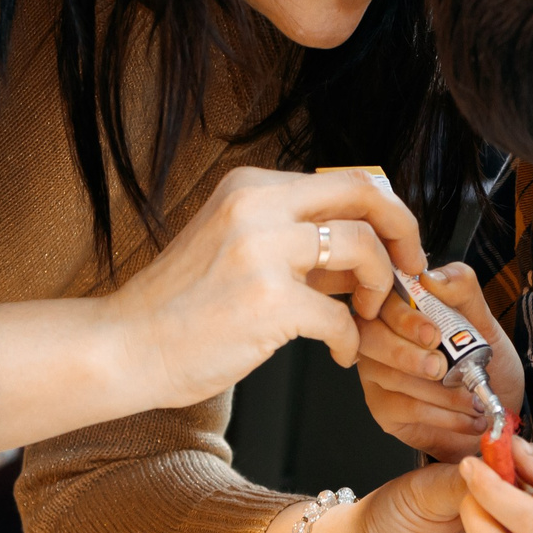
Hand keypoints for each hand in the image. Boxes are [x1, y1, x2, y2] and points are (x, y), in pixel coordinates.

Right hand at [0, 167, 427, 448]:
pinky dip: (350, 339)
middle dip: (404, 231)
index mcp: (251, 185)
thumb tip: (368, 246)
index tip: (398, 245)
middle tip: (411, 269)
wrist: (122, 346)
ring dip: (379, 288)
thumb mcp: (237, 248)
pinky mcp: (267, 302)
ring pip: (363, 250)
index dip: (386, 213)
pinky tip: (338, 353)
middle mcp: (256, 205)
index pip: (345, 179)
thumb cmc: (179, 308)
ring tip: (364, 315)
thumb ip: (298, 241)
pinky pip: (341, 316)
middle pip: (365, 195)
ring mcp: (261, 251)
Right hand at [356, 261, 523, 461]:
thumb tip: (432, 278)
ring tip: (473, 399)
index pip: (381, 299)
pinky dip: (441, 415)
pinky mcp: (383, 408)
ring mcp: (376, 373)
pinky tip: (467, 417)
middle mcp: (380, 336)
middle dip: (407, 354)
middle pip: (369, 336)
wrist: (497, 406)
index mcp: (399, 306)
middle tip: (443, 368)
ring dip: (438, 391)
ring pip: (389, 376)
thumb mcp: (483, 320)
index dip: (401, 316)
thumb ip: (462, 289)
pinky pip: (402, 408)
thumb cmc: (484, 360)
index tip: (433, 334)